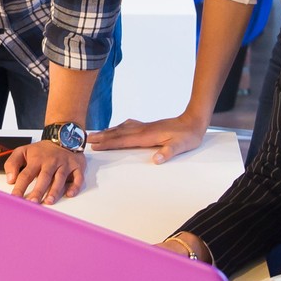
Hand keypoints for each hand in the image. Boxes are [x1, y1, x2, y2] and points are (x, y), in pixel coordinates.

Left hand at [3, 140, 84, 204]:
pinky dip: (75, 186)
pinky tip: (69, 194)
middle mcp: (51, 162)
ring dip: (55, 190)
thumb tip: (10, 179)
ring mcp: (65, 164)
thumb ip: (12, 163)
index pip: (26, 174)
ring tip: (49, 201)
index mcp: (37, 159)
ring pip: (60, 178)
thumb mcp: (23, 151)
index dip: (20, 186)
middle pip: (44, 177)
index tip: (15, 198)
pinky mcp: (76, 167)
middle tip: (32, 202)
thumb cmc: (42, 150)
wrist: (62, 136)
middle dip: (38, 190)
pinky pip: (78, 177)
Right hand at [90, 112, 210, 163]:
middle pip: (118, 133)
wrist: (194, 121)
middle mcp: (143, 129)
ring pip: (121, 128)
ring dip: (107, 132)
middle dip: (101, 136)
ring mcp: (144, 127)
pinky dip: (117, 128)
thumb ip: (168, 152)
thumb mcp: (181, 146)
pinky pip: (127, 126)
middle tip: (86, 139)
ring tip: (95, 134)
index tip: (94, 144)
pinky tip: (116, 128)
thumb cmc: (188, 136)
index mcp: (147, 136)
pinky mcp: (147, 126)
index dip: (108, 143)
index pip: (123, 140)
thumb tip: (156, 159)